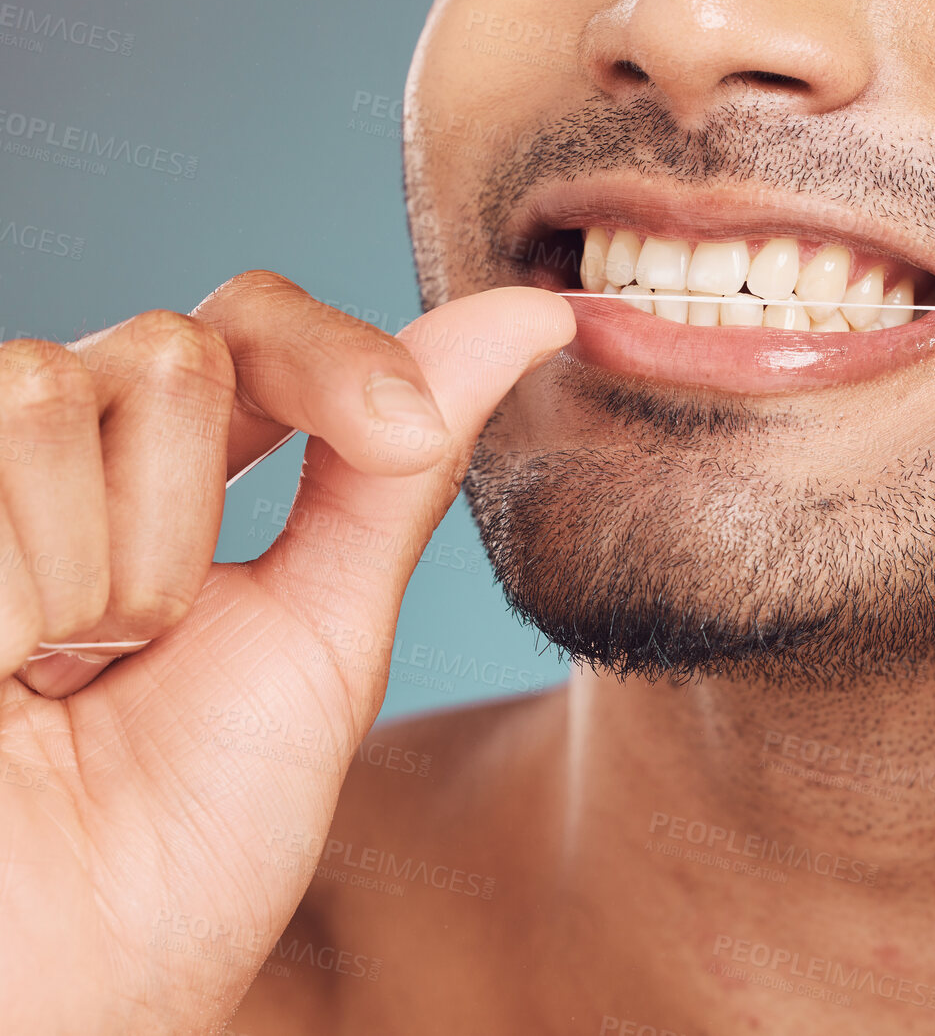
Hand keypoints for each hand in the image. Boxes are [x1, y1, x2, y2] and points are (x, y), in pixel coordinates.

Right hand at [0, 271, 574, 1033]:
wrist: (76, 971)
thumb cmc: (193, 830)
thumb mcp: (326, 629)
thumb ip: (399, 467)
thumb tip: (533, 314)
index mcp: (172, 480)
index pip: (250, 324)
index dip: (333, 357)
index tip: (405, 431)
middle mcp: (61, 460)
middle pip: (169, 349)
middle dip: (187, 520)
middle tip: (141, 652)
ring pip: (52, 388)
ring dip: (98, 573)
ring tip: (54, 676)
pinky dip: (17, 595)